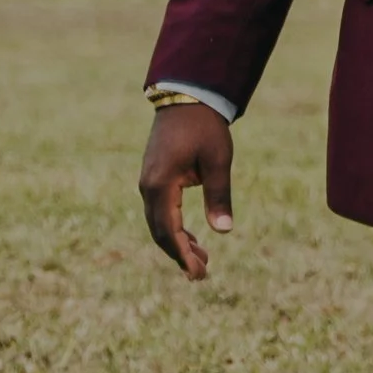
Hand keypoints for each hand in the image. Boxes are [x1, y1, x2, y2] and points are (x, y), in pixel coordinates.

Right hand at [140, 104, 234, 278]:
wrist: (187, 98)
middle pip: (160, 232)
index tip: (198, 273)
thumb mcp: (217, 162)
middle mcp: (148, 187)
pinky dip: (175, 228)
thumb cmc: (205, 128)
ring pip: (159, 223)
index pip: (169, 230)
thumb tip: (224, 230)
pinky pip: (160, 211)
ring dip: (178, 243)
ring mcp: (148, 182)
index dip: (182, 255)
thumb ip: (219, 196)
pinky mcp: (154, 178)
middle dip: (180, 254)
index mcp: (161, 185)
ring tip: (202, 260)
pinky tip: (193, 238)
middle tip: (202, 275)